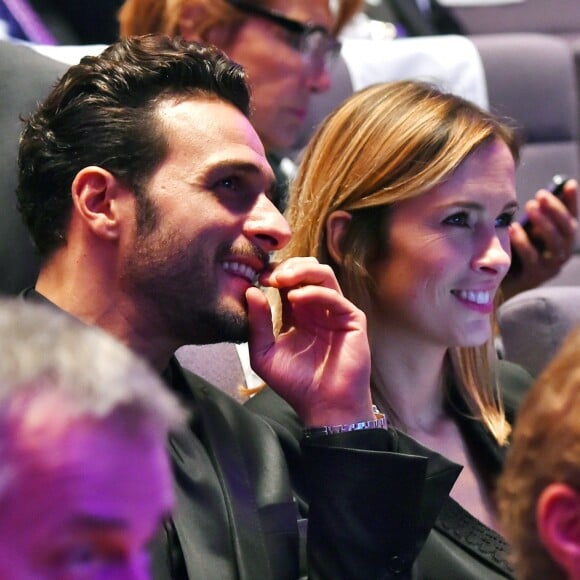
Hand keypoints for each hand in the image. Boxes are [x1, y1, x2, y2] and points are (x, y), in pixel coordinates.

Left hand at [246, 257, 373, 426]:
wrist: (324, 406)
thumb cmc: (296, 383)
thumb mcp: (264, 353)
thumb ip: (257, 324)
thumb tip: (250, 291)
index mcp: (299, 313)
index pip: (288, 281)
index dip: (274, 274)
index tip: (257, 277)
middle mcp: (318, 308)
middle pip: (307, 270)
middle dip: (288, 267)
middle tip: (269, 275)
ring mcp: (336, 312)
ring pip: (324, 274)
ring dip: (301, 271)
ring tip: (282, 280)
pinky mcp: (352, 319)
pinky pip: (334, 296)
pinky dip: (314, 292)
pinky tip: (296, 298)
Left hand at [503, 179, 577, 298]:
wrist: (497, 284)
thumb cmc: (511, 252)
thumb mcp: (525, 232)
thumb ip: (534, 218)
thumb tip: (538, 194)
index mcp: (562, 241)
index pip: (572, 219)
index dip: (572, 202)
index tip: (569, 183)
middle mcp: (561, 254)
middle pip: (567, 230)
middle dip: (556, 210)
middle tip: (540, 195)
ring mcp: (550, 267)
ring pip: (555, 243)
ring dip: (544, 222)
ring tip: (530, 206)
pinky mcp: (534, 277)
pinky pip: (532, 258)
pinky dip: (523, 241)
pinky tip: (513, 228)